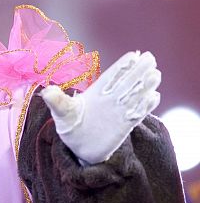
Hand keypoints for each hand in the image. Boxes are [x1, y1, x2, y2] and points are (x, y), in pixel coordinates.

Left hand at [40, 51, 160, 164]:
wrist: (79, 148)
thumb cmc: (70, 126)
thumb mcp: (62, 113)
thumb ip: (57, 102)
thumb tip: (46, 91)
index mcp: (96, 92)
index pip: (111, 76)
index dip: (122, 66)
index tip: (133, 55)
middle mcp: (110, 99)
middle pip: (127, 82)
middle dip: (138, 70)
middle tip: (150, 57)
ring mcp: (119, 111)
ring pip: (135, 95)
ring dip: (146, 85)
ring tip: (155, 74)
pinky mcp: (125, 125)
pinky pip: (138, 113)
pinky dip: (146, 106)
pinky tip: (154, 97)